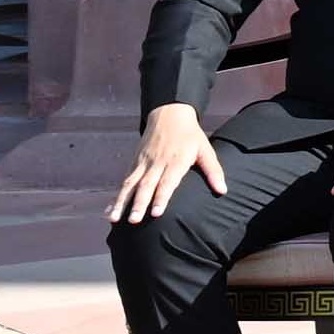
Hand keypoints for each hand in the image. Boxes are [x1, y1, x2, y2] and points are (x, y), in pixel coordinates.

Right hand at [111, 105, 221, 223]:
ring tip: (114, 219)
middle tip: (133, 221)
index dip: (161, 197)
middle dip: (138, 204)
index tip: (156, 213)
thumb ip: (213, 171)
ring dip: (122, 202)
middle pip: (146, 185)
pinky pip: (125, 180)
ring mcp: (143, 162)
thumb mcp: (205, 150)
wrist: (169, 113)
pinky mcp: (135, 161)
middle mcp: (157, 162)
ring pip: (131, 184)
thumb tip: (223, 190)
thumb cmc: (191, 135)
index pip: (167, 182)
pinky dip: (117, 195)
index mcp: (176, 161)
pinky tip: (111, 209)